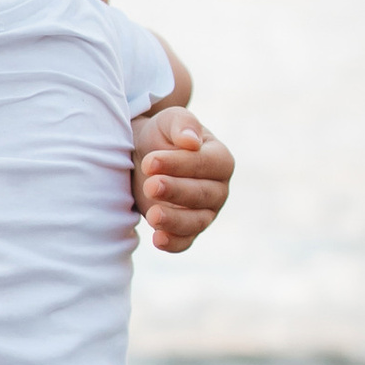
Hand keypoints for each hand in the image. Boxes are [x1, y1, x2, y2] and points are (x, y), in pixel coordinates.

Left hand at [132, 107, 233, 253]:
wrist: (144, 155)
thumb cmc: (162, 135)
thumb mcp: (170, 120)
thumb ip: (182, 125)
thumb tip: (191, 141)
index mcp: (220, 159)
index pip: (205, 164)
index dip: (179, 164)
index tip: (150, 161)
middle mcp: (218, 188)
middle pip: (202, 194)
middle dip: (175, 191)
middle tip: (150, 185)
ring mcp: (205, 212)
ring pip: (196, 222)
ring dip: (174, 221)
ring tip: (152, 215)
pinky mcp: (186, 229)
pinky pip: (185, 241)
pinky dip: (173, 243)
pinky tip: (157, 239)